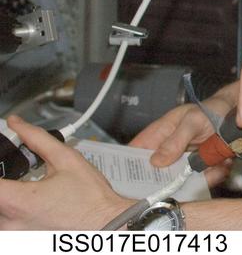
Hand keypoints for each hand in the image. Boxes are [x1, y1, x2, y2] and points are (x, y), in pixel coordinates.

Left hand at [0, 116, 129, 229]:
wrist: (107, 223)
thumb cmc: (92, 199)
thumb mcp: (66, 159)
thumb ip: (36, 139)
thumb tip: (17, 125)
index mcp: (17, 201)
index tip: (4, 162)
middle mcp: (9, 224)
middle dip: (7, 182)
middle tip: (24, 176)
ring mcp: (13, 236)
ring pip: (2, 209)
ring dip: (10, 197)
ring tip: (33, 192)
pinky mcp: (19, 242)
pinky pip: (7, 222)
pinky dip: (15, 211)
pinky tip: (34, 206)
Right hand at [129, 87, 234, 186]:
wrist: (238, 114)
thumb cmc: (212, 110)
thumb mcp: (193, 121)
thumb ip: (175, 139)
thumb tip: (155, 162)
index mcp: (158, 135)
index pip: (134, 153)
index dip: (127, 169)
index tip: (127, 185)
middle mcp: (168, 151)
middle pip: (154, 175)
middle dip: (165, 183)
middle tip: (179, 183)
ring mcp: (183, 162)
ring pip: (179, 182)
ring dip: (195, 179)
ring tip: (212, 167)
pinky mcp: (199, 169)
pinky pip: (200, 181)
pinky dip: (211, 177)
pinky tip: (222, 166)